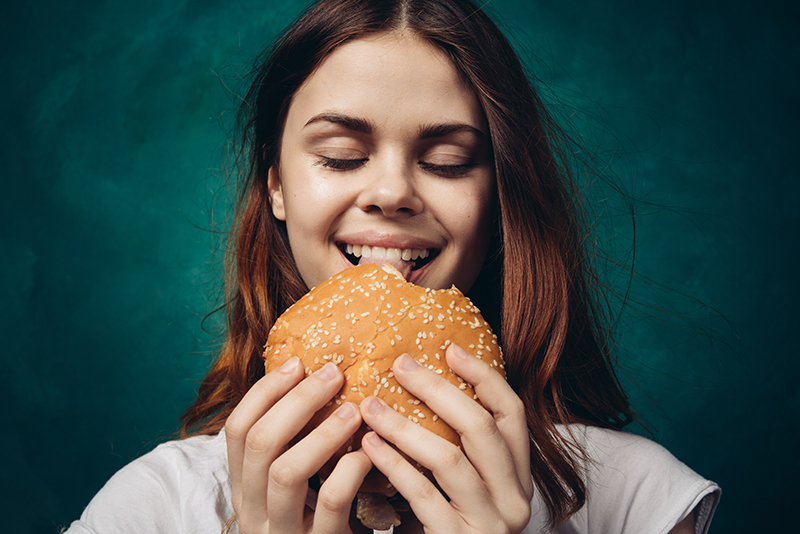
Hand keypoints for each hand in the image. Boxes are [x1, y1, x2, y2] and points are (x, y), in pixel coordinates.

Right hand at [224, 358, 372, 533]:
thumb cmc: (315, 520)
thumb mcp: (294, 485)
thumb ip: (294, 444)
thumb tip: (314, 378)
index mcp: (245, 486)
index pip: (237, 429)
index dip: (264, 391)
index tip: (297, 362)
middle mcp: (253, 509)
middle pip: (260, 443)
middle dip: (296, 401)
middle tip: (333, 374)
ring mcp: (281, 531)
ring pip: (287, 472)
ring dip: (322, 433)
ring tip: (354, 409)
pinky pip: (329, 504)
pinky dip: (350, 471)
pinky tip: (368, 453)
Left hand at [359, 344, 533, 533]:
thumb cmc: (450, 528)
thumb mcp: (465, 487)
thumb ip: (455, 447)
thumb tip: (419, 384)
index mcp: (519, 475)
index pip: (512, 413)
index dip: (483, 376)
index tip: (448, 347)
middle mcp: (514, 498)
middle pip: (481, 427)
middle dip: (438, 390)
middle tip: (400, 365)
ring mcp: (491, 523)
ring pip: (450, 459)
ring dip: (404, 427)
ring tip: (370, 406)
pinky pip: (424, 497)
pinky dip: (394, 467)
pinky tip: (368, 447)